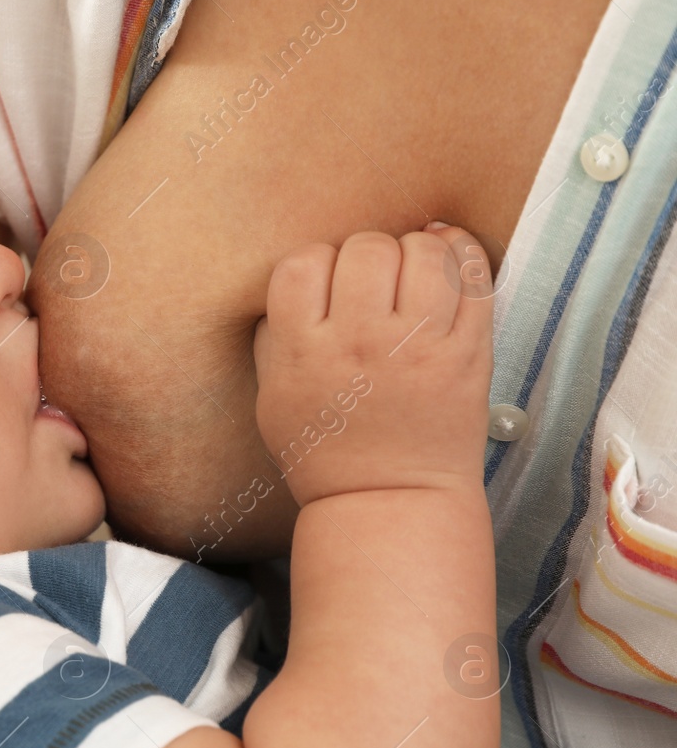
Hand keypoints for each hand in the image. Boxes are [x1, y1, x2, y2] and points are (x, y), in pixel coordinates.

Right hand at [252, 225, 493, 506]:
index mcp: (305, 352)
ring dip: (418, 250)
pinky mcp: (467, 353)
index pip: (302, 263)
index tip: (326, 283)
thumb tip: (297, 280)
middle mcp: (361, 343)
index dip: (315, 263)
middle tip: (373, 280)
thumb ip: (275, 336)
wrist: (386, 498)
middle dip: (368, 254)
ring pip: (424, 252)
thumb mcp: (273, 396)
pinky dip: (463, 255)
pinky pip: (474, 279)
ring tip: (413, 271)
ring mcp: (419, 347)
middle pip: (366, 249)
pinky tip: (449, 260)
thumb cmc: (325, 450)